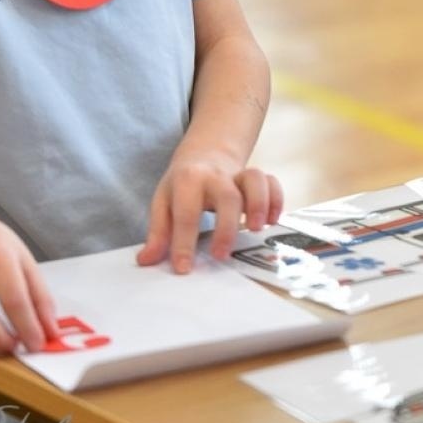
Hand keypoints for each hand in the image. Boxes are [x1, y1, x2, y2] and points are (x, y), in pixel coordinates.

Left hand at [136, 153, 282, 272]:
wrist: (206, 153)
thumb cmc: (183, 184)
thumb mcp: (163, 202)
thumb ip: (158, 232)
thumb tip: (146, 261)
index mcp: (187, 181)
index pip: (186, 213)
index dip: (183, 243)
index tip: (183, 268)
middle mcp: (216, 175)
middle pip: (227, 197)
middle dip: (227, 227)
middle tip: (221, 255)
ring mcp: (239, 175)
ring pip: (255, 181)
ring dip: (259, 205)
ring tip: (256, 229)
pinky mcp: (258, 178)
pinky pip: (273, 183)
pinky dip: (276, 200)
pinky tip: (272, 221)